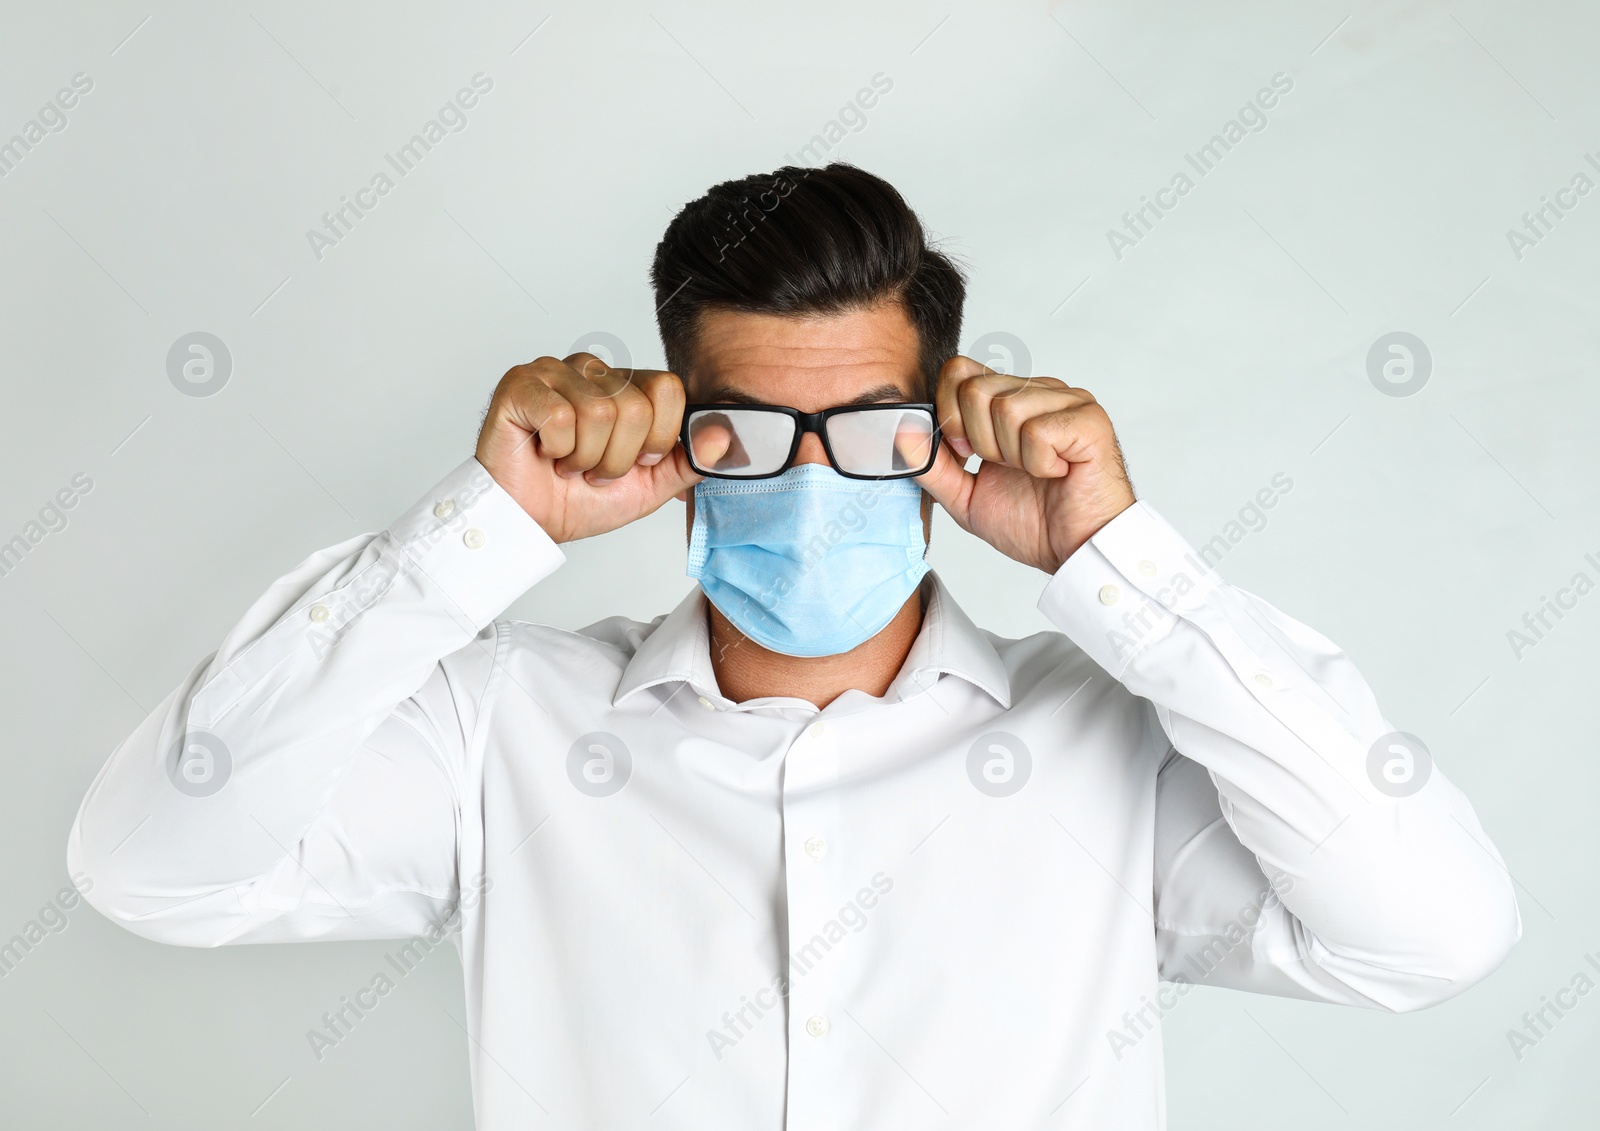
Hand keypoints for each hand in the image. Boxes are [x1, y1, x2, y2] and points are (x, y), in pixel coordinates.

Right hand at [474, 353, 700, 542]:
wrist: (529, 522)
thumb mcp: (651, 487)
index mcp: (627, 386)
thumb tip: (724, 433)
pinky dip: (556, 450)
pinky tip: (545, 452)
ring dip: (585, 458)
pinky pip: (560, 416)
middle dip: (616, 458)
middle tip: (592, 470)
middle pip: (634, 405)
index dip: (658, 437)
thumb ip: (690, 460)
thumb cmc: (580, 499)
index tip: (634, 462)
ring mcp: (555, 371)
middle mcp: (593, 369)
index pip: (668, 388)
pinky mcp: (521, 384)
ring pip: (599, 411)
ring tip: (568, 464)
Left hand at [915, 356, 1135, 573]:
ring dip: (1013, 455)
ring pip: (1006, 407)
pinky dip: (1040, 462)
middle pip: (976, 388)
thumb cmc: (1032, 522)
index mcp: (1009, 399)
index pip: (959, 371)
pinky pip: (1039, 429)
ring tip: (1036, 472)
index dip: (951, 416)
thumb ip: (932, 464)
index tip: (969, 455)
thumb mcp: (964, 496)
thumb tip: (899, 429)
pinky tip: (1057, 473)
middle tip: (1009, 468)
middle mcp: (1039, 391)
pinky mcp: (1090, 420)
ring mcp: (1068, 401)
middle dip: (981, 442)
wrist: (1073, 552)